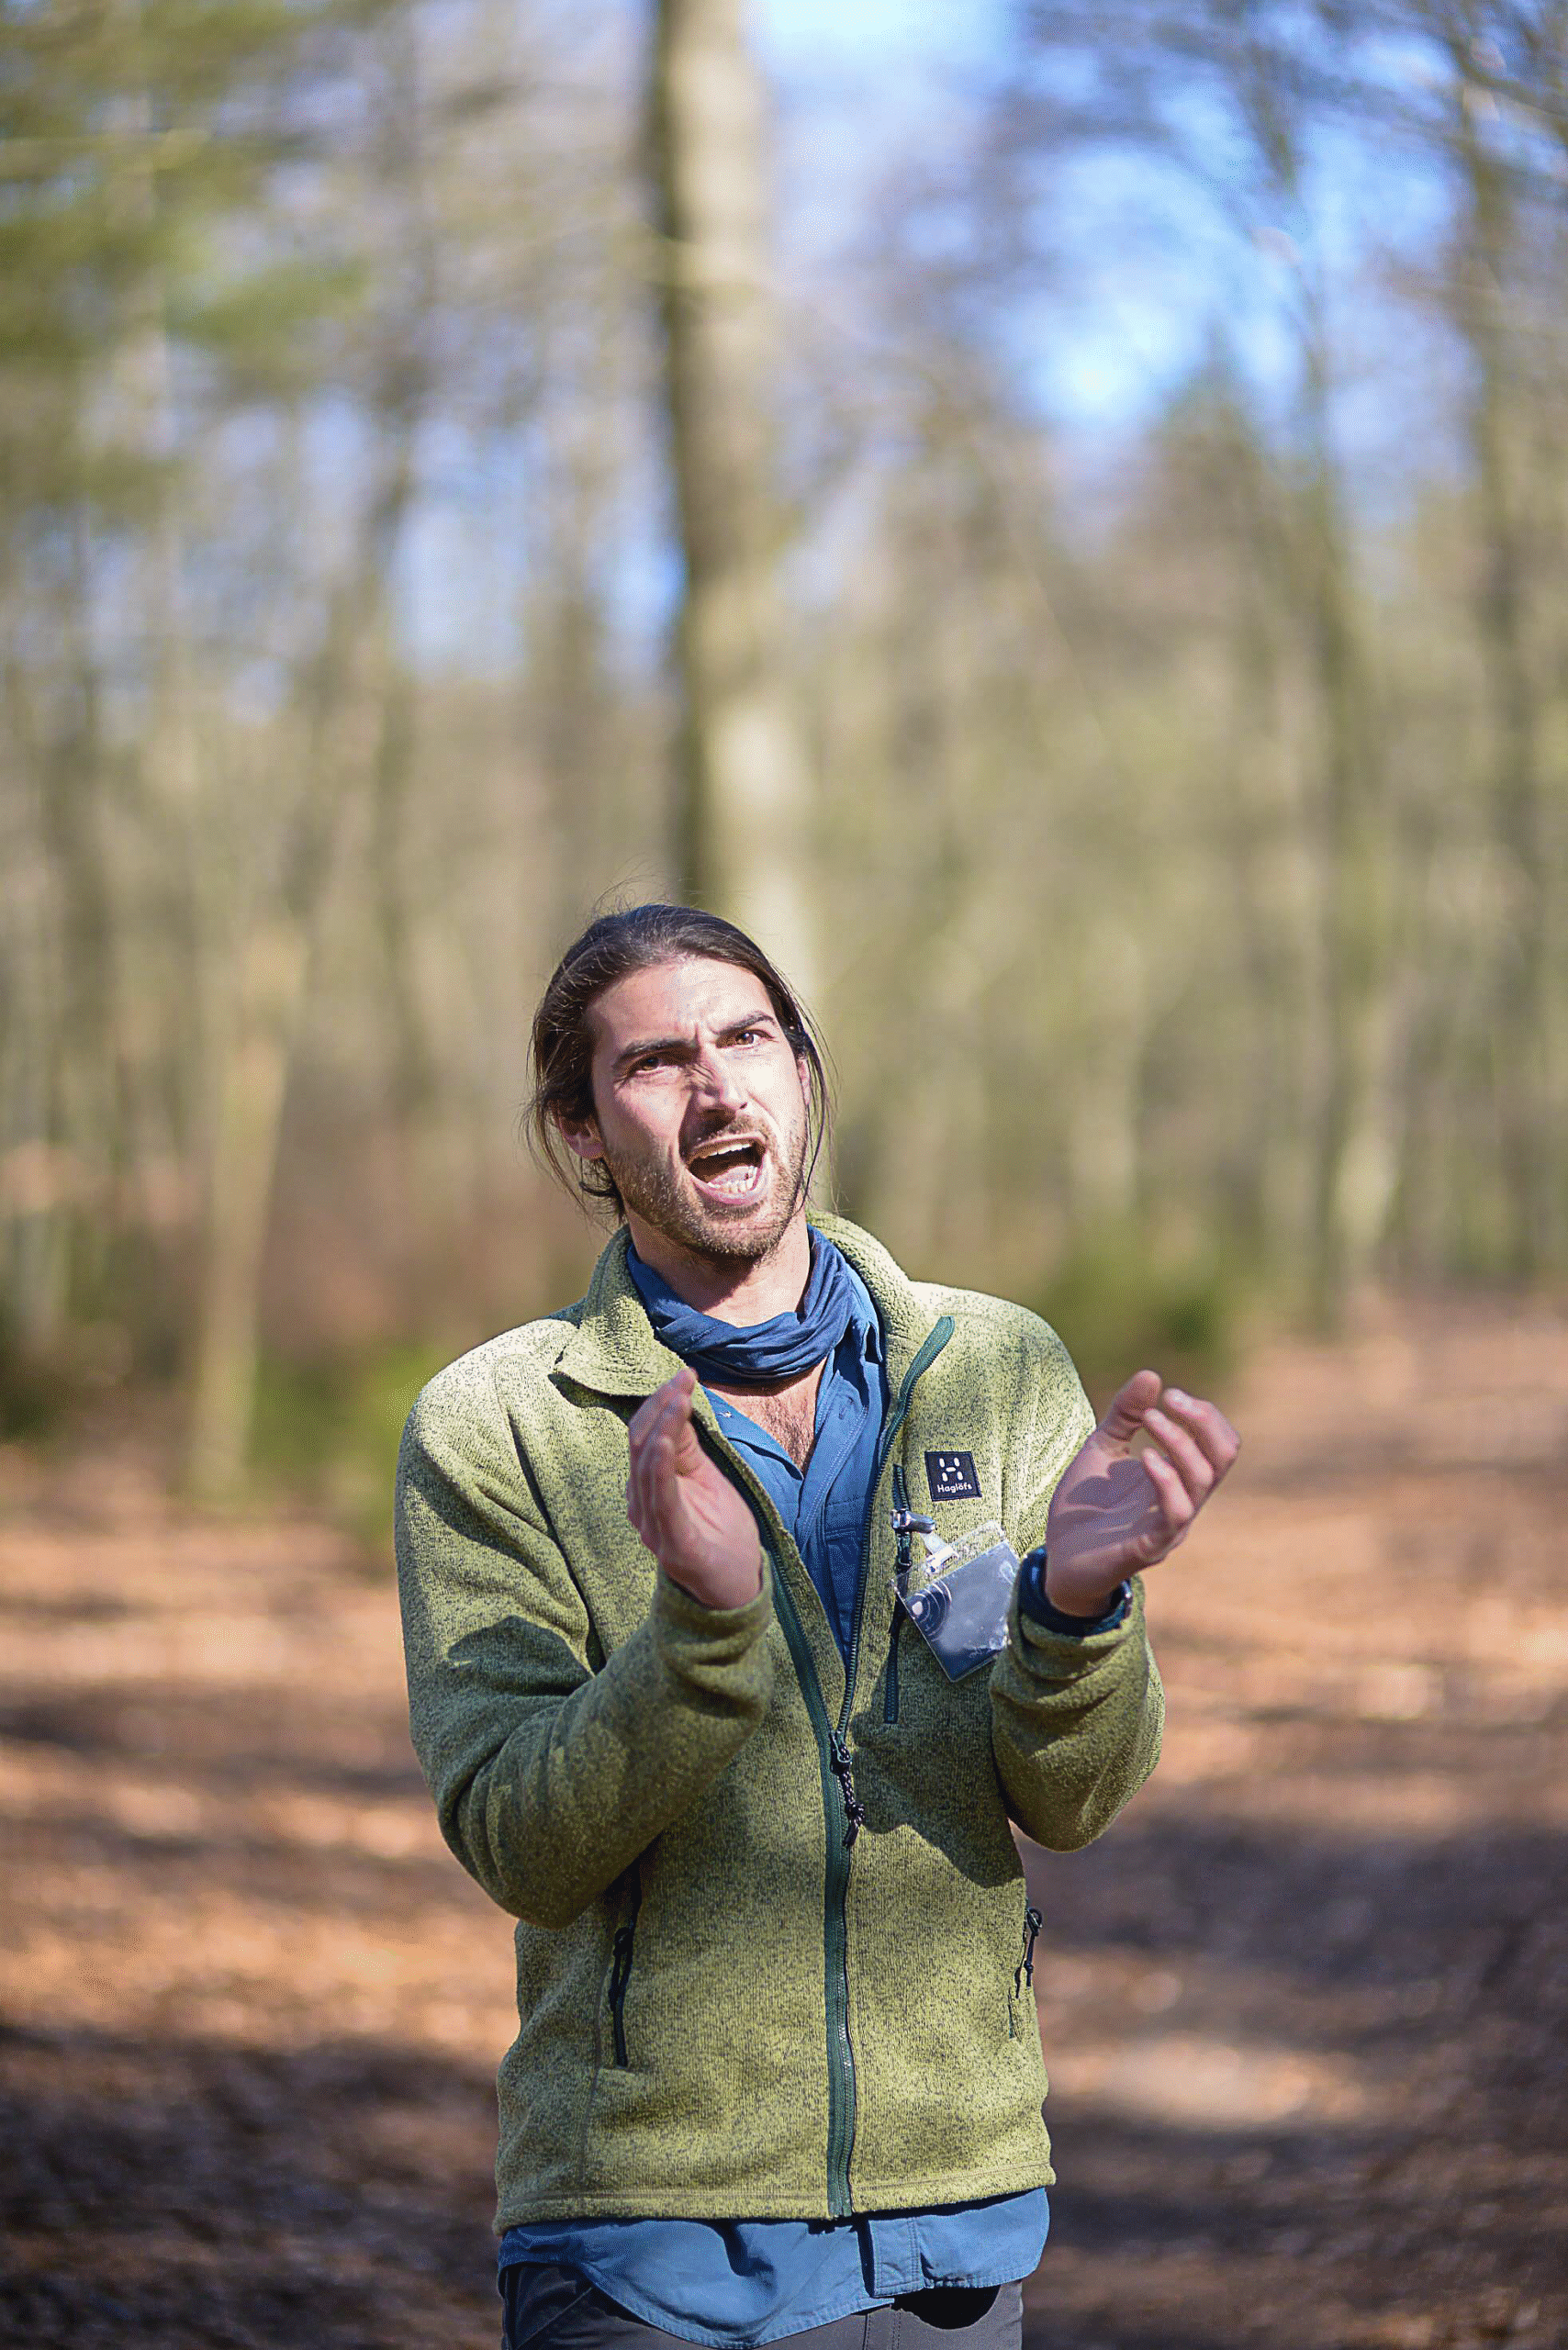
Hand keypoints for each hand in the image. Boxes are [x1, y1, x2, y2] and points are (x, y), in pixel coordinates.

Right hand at [626, 1368, 764, 1609]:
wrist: (735, 1591)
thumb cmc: (720, 1534)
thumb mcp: (708, 1481)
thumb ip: (689, 1450)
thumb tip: (678, 1404)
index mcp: (648, 1488)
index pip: (643, 1436)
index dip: (660, 1402)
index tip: (684, 1375)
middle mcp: (641, 1505)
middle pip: (640, 1444)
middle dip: (662, 1405)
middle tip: (684, 1378)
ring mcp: (653, 1525)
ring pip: (646, 1466)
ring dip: (663, 1426)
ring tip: (679, 1397)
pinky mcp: (672, 1542)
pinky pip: (660, 1499)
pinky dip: (660, 1467)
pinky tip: (667, 1442)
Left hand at [1044, 1370, 1239, 1617]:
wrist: (1058, 1560)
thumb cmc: (1086, 1507)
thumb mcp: (1102, 1448)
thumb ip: (1126, 1415)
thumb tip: (1152, 1374)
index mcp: (1179, 1478)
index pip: (1220, 1443)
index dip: (1205, 1414)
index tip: (1169, 1394)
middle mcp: (1184, 1501)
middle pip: (1224, 1457)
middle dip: (1204, 1420)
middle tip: (1170, 1399)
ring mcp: (1170, 1526)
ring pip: (1202, 1481)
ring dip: (1180, 1442)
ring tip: (1151, 1420)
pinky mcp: (1149, 1546)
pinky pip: (1175, 1514)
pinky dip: (1167, 1481)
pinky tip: (1145, 1458)